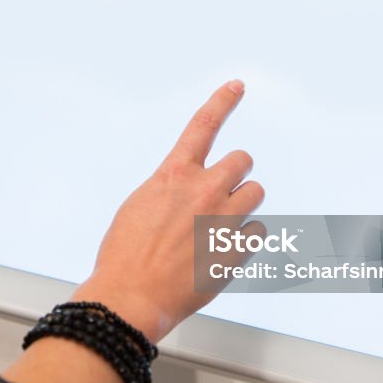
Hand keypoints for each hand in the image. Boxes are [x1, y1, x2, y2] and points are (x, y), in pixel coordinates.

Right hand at [72, 80, 264, 342]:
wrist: (131, 295)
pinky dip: (245, 238)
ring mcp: (223, 219)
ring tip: (220, 224)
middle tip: (220, 193)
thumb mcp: (138, 206)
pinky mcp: (236, 249)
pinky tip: (222, 251)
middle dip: (234, 173)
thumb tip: (183, 191)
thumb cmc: (124, 255)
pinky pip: (258, 231)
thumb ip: (168, 191)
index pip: (203, 125)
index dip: (222, 102)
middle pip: (242, 160)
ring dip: (242, 203)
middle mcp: (203, 190)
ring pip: (255, 192)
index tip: (237, 87)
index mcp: (174, 176)